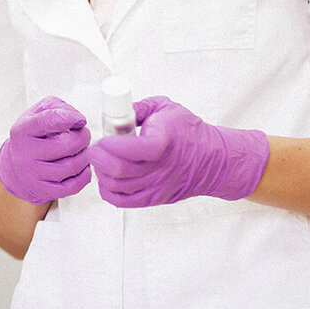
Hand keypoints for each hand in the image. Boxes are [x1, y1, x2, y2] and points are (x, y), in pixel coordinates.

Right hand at [0, 97, 91, 205]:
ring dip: (85, 156)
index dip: (69, 118)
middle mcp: (25, 153)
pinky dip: (84, 175)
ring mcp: (33, 174)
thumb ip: (58, 108)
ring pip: (71, 166)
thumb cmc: (33, 136)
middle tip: (83, 134)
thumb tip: (78, 120)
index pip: (47, 121)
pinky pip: (73, 186)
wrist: (17, 166)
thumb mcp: (38, 114)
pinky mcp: (43, 190)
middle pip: (66, 145)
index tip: (79, 119)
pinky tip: (81, 166)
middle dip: (83, 137)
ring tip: (82, 150)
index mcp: (22, 130)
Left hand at [88, 95, 268, 207]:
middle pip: (119, 171)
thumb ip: (139, 107)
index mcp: (162, 143)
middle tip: (95, 148)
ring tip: (101, 160)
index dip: (111, 144)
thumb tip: (115, 111)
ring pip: (117, 186)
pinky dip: (107, 190)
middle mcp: (159, 169)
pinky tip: (106, 177)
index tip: (103, 137)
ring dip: (101, 172)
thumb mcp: (166, 107)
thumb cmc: (189, 131)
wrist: (214, 159)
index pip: (132, 149)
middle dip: (99, 158)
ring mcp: (156, 187)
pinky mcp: (153, 199)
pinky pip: (122, 201)